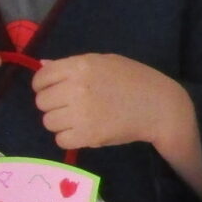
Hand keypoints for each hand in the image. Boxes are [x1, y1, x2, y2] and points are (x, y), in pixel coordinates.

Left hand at [31, 54, 188, 152]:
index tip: (54, 90)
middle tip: (71, 106)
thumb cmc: (134, 80)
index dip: (43, 85)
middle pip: (42, 102)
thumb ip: (73, 65)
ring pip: (49, 122)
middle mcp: (77, 88)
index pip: (41, 78)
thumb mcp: (105, 62)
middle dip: (53, 105)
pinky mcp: (89, 136)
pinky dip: (69, 138)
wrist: (160, 106)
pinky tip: (83, 131)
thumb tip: (43, 66)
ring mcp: (82, 113)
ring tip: (79, 120)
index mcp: (80, 66)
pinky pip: (61, 140)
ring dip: (60, 122)